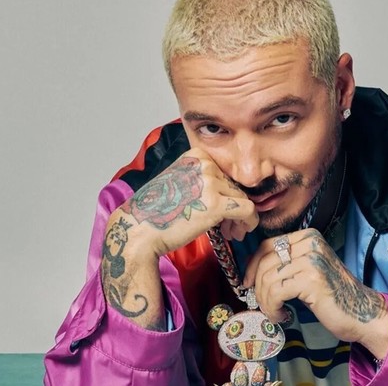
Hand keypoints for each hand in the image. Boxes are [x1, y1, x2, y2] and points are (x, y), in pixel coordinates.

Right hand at [118, 147, 258, 257]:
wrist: (139, 229)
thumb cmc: (158, 212)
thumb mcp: (181, 182)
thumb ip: (204, 181)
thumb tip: (233, 192)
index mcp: (196, 155)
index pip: (225, 174)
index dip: (226, 195)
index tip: (220, 211)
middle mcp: (204, 164)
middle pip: (235, 186)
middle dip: (234, 209)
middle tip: (227, 227)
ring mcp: (210, 182)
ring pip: (243, 199)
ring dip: (239, 219)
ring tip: (229, 232)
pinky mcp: (216, 204)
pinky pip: (248, 210)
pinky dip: (248, 223)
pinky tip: (237, 233)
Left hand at [243, 228, 387, 356]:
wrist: (361, 312)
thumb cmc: (332, 295)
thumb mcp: (308, 270)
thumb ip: (286, 263)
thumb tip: (250, 269)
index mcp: (309, 236)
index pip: (267, 245)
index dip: (252, 265)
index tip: (247, 283)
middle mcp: (311, 243)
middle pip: (265, 261)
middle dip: (257, 287)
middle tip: (261, 304)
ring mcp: (312, 260)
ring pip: (268, 279)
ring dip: (265, 301)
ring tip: (275, 312)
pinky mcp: (311, 280)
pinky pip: (275, 293)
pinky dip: (272, 308)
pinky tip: (282, 315)